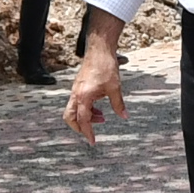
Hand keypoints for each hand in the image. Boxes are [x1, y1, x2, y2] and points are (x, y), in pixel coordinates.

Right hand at [63, 26, 126, 140]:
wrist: (99, 50)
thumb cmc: (105, 67)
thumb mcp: (115, 88)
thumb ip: (118, 104)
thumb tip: (124, 116)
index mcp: (84, 97)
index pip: (83, 120)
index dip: (88, 132)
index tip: (93, 141)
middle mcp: (76, 95)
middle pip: (70, 117)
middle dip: (79, 127)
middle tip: (91, 132)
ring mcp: (76, 91)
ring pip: (73, 110)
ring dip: (86, 117)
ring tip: (102, 117)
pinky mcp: (78, 87)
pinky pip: (78, 103)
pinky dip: (86, 109)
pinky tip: (99, 107)